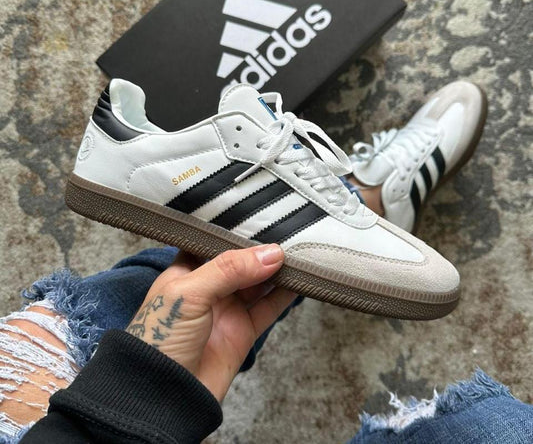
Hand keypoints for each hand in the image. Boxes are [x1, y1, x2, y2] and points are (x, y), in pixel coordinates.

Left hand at [126, 244, 295, 400]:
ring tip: (299, 253)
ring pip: (258, 283)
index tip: (258, 217)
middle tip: (287, 232)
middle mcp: (208, 288)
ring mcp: (226, 310)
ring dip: (277, 270)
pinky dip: (284, 295)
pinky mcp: (243, 332)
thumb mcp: (189, 293)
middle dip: (261, 250)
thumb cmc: (159, 339)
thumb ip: (229, 269)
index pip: (212, 243)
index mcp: (186, 272)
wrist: (161, 396)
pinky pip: (268, 308)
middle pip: (240, 262)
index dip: (234, 231)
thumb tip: (271, 254)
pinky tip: (300, 280)